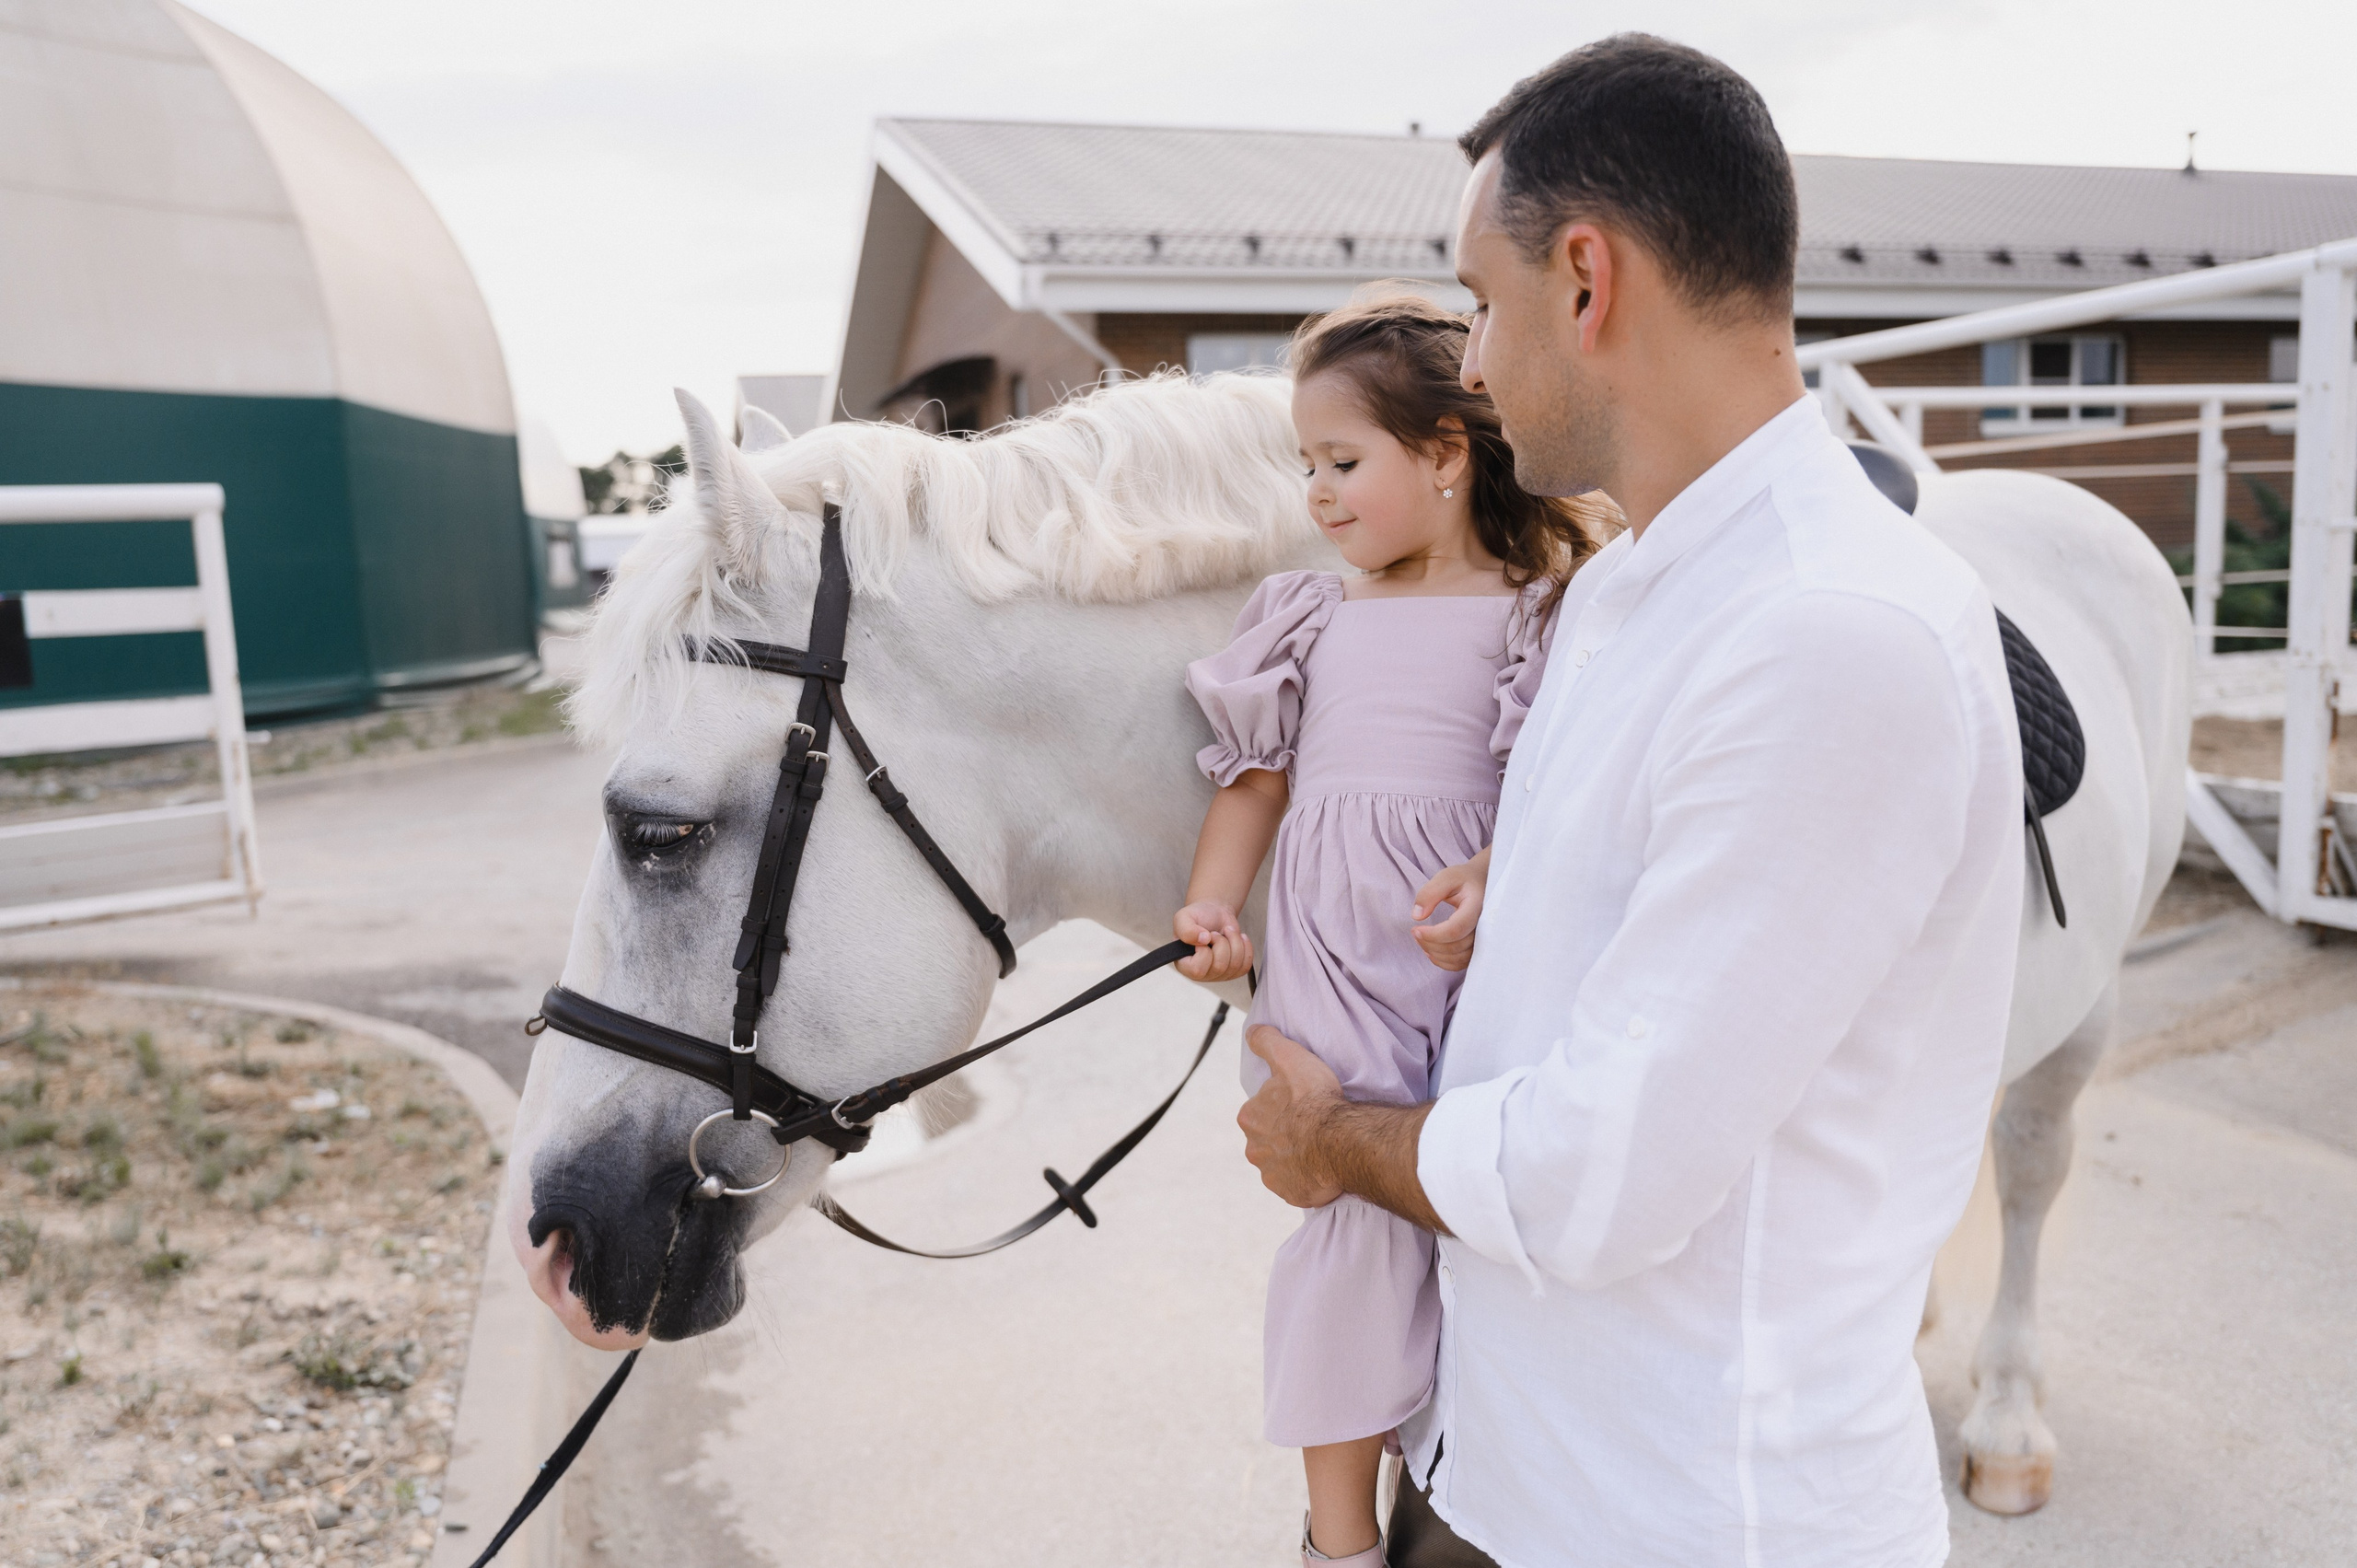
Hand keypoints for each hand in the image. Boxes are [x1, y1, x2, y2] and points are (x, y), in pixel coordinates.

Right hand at [1175, 900, 1253, 981]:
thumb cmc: (1198, 917)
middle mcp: (1201, 974)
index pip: (1197, 969)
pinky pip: (1245, 965)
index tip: (1204, 937)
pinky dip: (1246, 947)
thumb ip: (1186, 929)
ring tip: (1226, 932)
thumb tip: (1202, 939)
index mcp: (1184, 965)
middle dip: (1222, 943)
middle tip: (1216, 933)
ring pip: (1235, 966)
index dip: (1204, 951)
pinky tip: (1238, 937)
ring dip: (1234, 942)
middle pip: (1219, 967)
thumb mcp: (1184, 917)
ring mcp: (1218, 974)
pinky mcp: (1234, 971)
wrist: (1215, 914)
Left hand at [1238, 1025, 1344, 1207]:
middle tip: (1311, 1127)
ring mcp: (1272, 1175)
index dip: (1281, 1106)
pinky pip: (1296, 1186)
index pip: (1260, 1111)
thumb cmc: (1315, 1098)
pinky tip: (1321, 1168)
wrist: (1339, 1140)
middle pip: (1268, 1139)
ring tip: (1319, 1148)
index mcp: (1249, 1118)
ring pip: (1281, 1164)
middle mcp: (1254, 1149)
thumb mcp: (1291, 1058)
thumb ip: (1267, 1042)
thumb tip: (1252, 1032)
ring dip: (1295, 1158)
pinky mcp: (1291, 1194)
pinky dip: (1306, 1179)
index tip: (1300, 1105)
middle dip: (1285, 1134)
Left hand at [1411, 847, 1489, 971]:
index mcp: (1477, 906)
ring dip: (1435, 954)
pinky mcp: (1480, 947)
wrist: (1484, 883)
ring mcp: (1485, 939)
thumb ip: (1429, 893)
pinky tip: (1431, 950)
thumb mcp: (1446, 877)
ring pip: (1459, 958)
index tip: (1415, 929)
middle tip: (1415, 933)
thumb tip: (1417, 916)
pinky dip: (1444, 962)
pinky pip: (1462, 964)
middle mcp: (1486, 926)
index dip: (1433, 934)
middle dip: (1430, 943)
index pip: (1456, 929)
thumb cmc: (1464, 880)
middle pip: (1456, 946)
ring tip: (1421, 940)